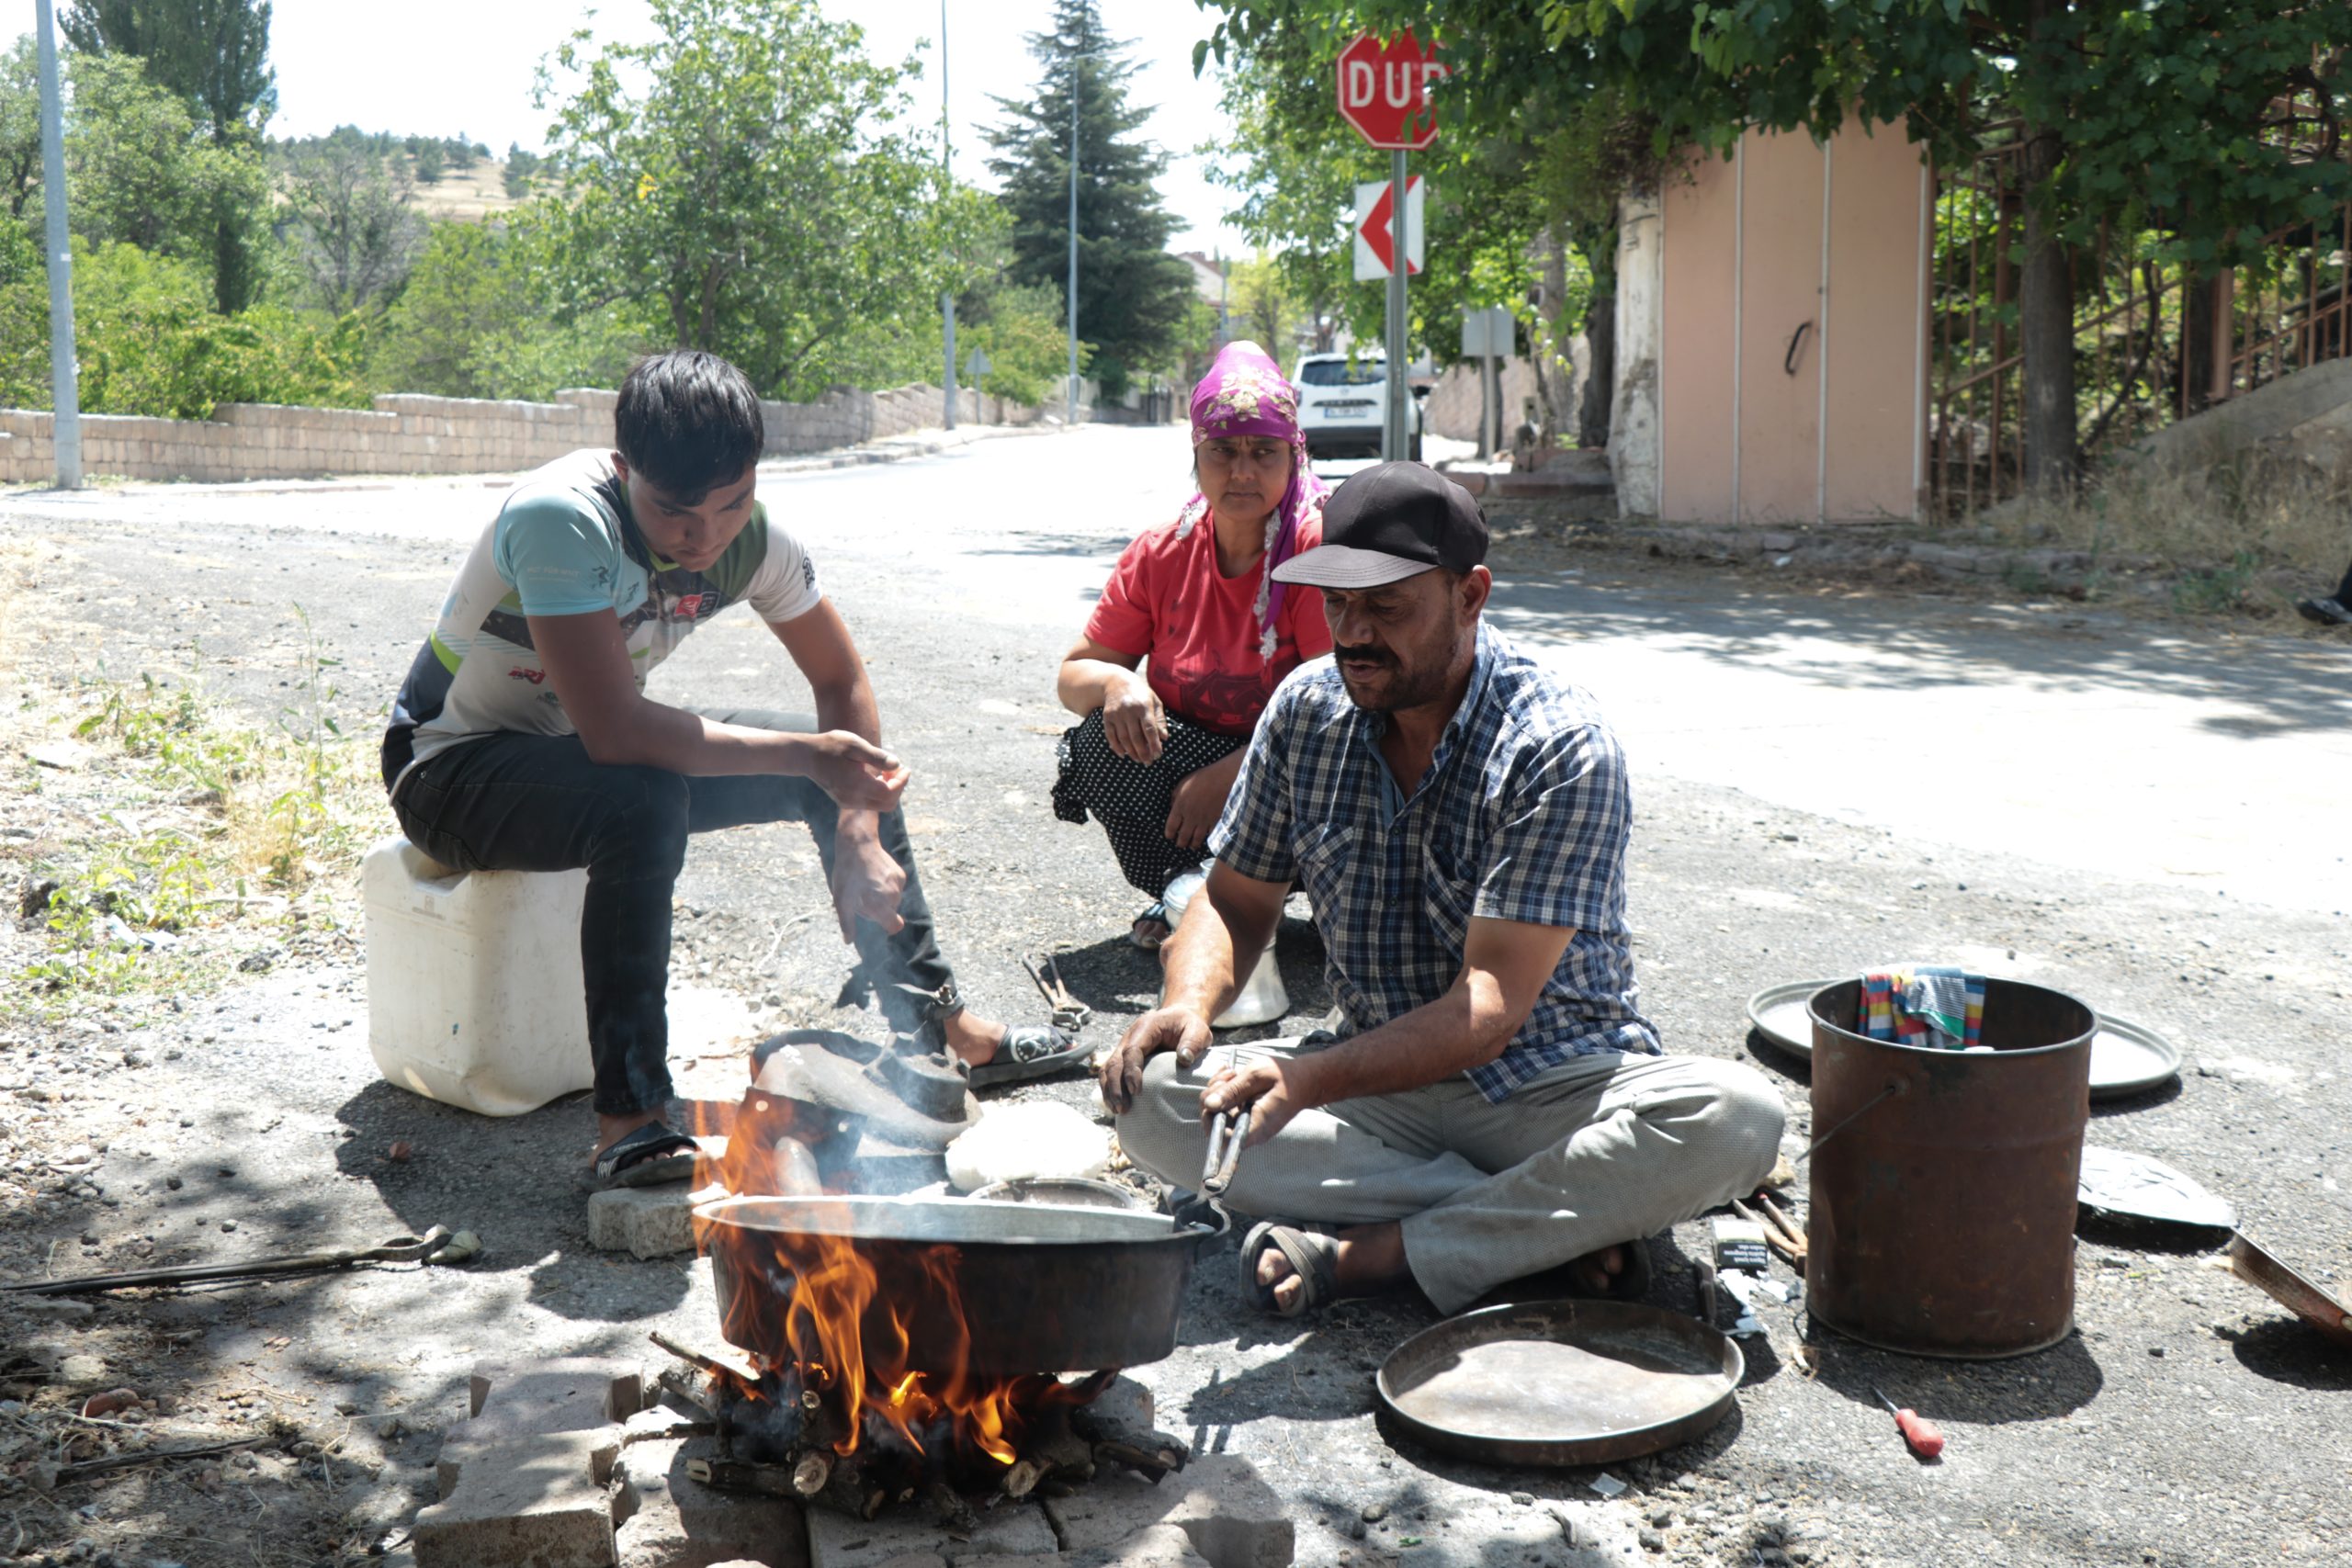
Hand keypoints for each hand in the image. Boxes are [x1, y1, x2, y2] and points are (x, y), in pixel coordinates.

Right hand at [807, 731, 908, 811]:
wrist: (806, 756)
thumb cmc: (830, 746)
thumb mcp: (854, 745)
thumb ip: (876, 756)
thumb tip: (897, 764)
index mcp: (856, 785)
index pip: (889, 793)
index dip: (902, 782)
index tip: (905, 767)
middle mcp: (853, 798)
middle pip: (888, 804)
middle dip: (898, 787)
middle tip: (898, 769)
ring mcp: (848, 802)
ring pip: (880, 805)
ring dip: (889, 790)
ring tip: (887, 769)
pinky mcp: (846, 801)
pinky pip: (870, 803)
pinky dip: (879, 791)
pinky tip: (877, 775)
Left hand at [828, 829, 905, 941]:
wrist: (858, 845)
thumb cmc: (847, 875)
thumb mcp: (841, 901)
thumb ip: (847, 923)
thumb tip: (848, 941)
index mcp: (880, 906)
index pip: (895, 926)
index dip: (888, 927)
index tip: (878, 919)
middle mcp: (893, 897)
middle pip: (890, 912)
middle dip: (878, 908)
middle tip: (862, 896)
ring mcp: (898, 885)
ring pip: (892, 899)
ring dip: (882, 896)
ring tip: (866, 884)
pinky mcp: (900, 874)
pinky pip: (895, 887)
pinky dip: (886, 885)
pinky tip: (874, 875)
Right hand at [1098, 1005, 1212, 1114]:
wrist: (1178, 1019)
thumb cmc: (1188, 1026)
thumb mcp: (1198, 1030)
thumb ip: (1192, 1042)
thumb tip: (1184, 1059)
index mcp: (1146, 1027)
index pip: (1132, 1050)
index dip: (1132, 1071)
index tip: (1136, 1091)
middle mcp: (1130, 1037)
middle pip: (1115, 1062)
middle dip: (1116, 1086)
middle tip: (1123, 1108)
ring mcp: (1124, 1047)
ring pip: (1108, 1069)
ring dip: (1110, 1090)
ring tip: (1118, 1110)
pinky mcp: (1123, 1058)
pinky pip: (1110, 1073)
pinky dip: (1109, 1089)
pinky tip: (1114, 1105)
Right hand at [1100, 671, 1166, 764]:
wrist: (1116, 681)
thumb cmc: (1140, 693)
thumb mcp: (1154, 701)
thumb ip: (1160, 719)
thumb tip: (1164, 738)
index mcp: (1144, 705)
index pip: (1149, 729)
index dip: (1154, 744)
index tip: (1158, 755)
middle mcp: (1129, 710)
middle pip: (1136, 736)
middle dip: (1143, 752)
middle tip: (1148, 762)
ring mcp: (1116, 713)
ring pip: (1124, 738)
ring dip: (1131, 752)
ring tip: (1139, 760)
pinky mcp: (1107, 716)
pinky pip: (1110, 735)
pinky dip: (1116, 747)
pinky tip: (1123, 754)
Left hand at [1163, 764, 1229, 849]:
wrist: (1223, 779)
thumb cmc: (1202, 778)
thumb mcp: (1183, 783)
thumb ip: (1175, 796)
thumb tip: (1172, 805)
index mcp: (1180, 807)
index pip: (1171, 826)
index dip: (1169, 834)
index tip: (1169, 836)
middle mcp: (1191, 817)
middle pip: (1183, 836)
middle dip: (1181, 843)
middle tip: (1180, 844)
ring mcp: (1204, 821)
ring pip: (1197, 839)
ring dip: (1193, 844)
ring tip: (1192, 846)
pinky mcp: (1216, 822)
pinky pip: (1210, 835)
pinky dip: (1208, 839)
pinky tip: (1207, 840)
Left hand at [1200, 1056, 1310, 1146]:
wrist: (1304, 1081)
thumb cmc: (1285, 1077)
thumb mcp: (1257, 1075)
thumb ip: (1233, 1090)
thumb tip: (1209, 1104)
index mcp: (1257, 1125)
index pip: (1226, 1140)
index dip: (1211, 1123)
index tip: (1213, 1098)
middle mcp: (1251, 1132)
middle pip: (1216, 1126)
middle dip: (1211, 1099)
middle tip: (1225, 1077)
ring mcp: (1248, 1126)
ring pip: (1218, 1114)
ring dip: (1216, 1091)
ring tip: (1231, 1072)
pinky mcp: (1245, 1118)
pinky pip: (1226, 1109)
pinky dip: (1222, 1091)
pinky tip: (1231, 1075)